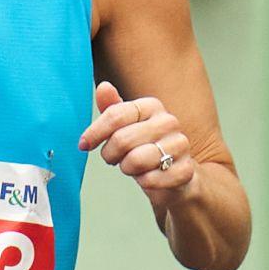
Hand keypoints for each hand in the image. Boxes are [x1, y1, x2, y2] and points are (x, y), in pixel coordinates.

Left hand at [80, 83, 200, 205]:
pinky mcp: (184, 170)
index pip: (115, 115)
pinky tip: (149, 177)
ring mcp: (179, 145)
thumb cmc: (146, 147)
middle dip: (110, 154)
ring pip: (135, 160)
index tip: (84, 144)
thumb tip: (103, 87)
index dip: (94, 132)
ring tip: (134, 166)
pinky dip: (143, 182)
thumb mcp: (126, 127)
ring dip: (127, 168)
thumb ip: (113, 108)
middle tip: (116, 158)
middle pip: (121, 140)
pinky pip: (149, 180)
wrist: (176, 174)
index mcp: (151, 106)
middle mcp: (168, 122)